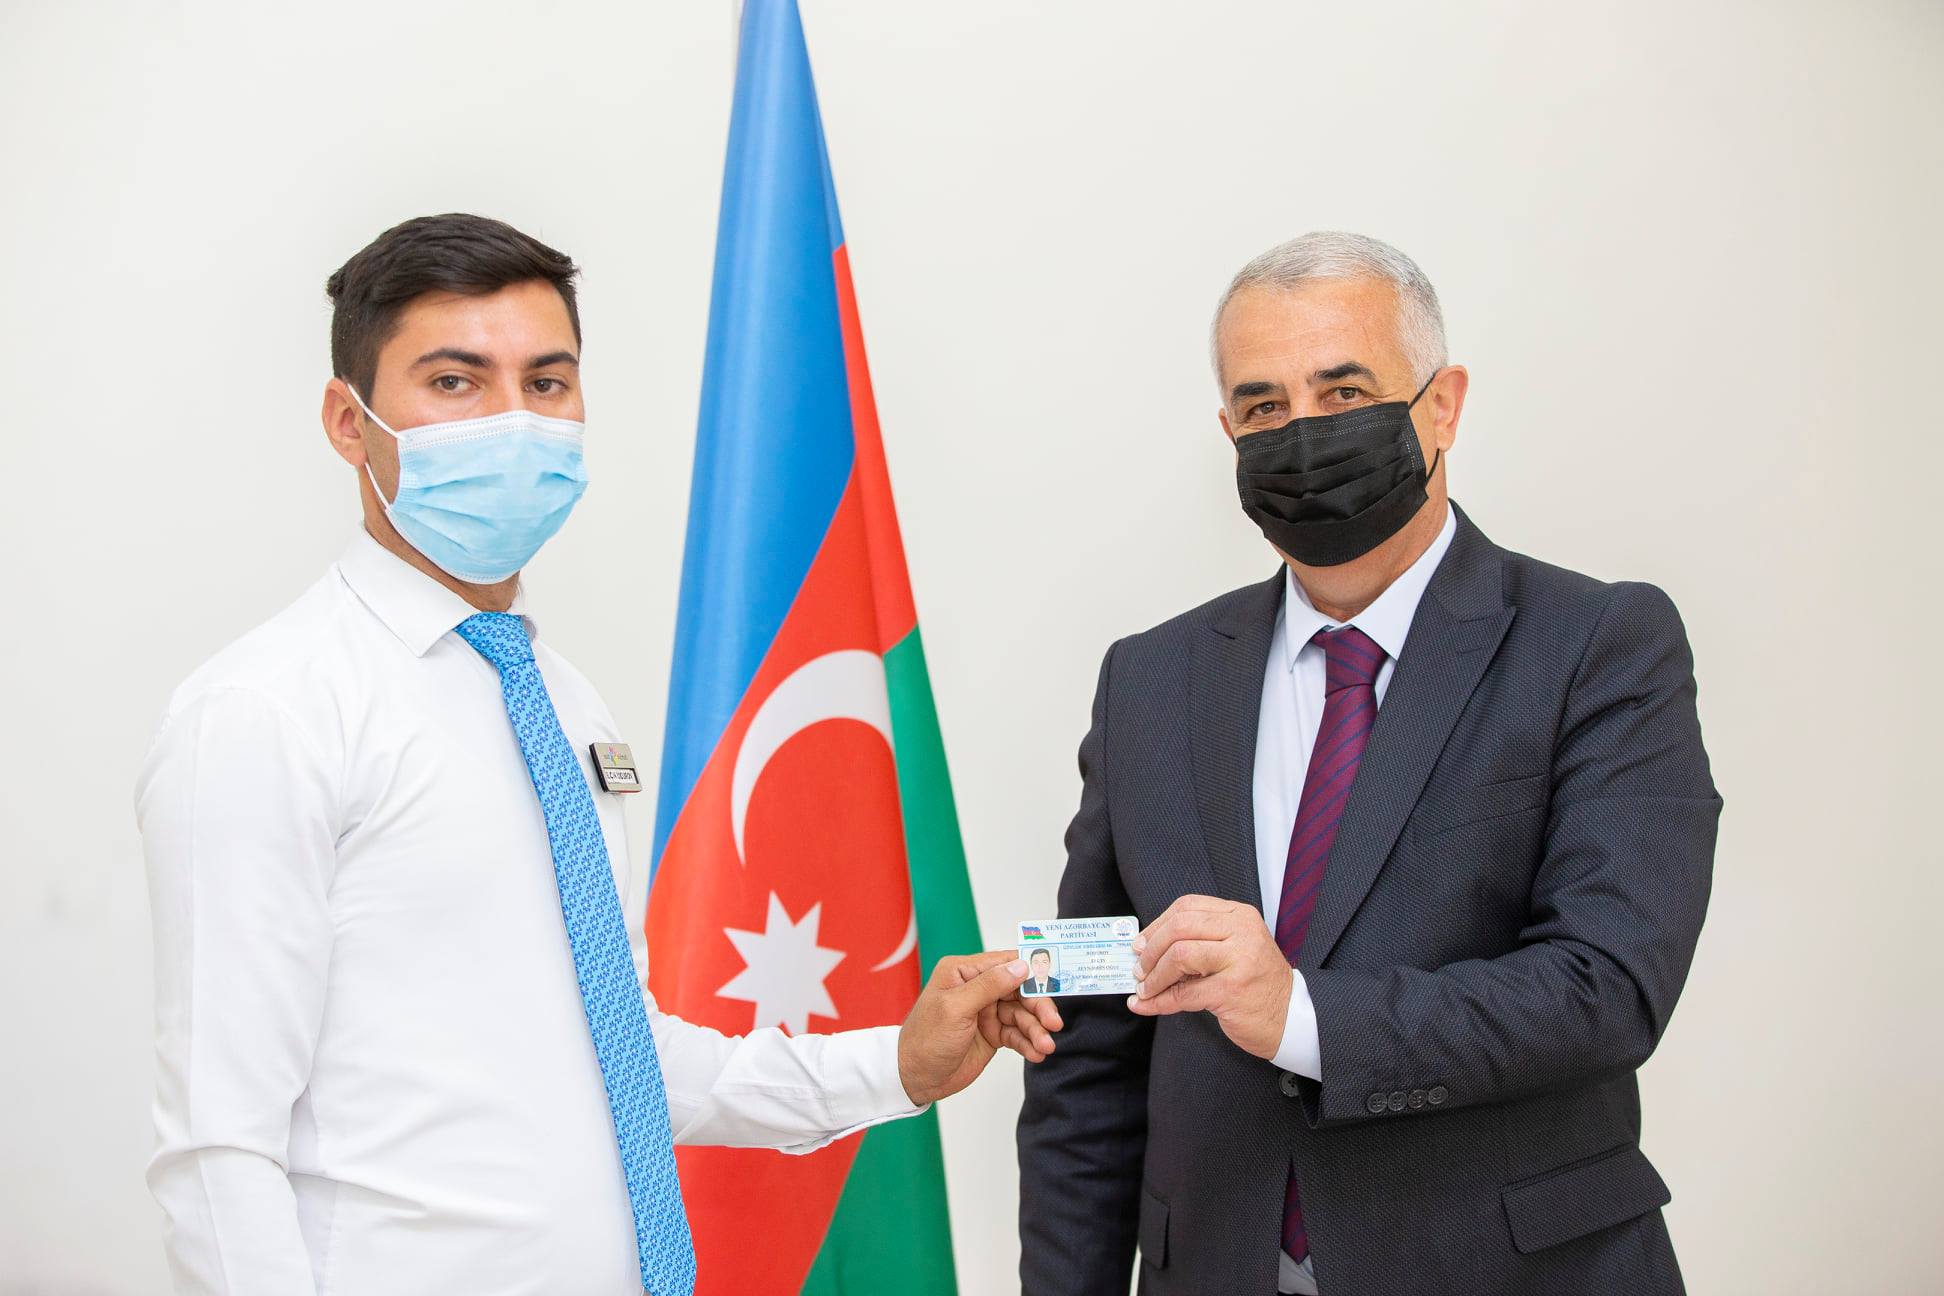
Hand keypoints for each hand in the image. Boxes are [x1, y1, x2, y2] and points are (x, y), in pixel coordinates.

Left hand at [897, 950, 1066, 1104]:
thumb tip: (1021, 966)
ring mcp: (986, 1011)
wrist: (915, 1078)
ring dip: (1036, 1030)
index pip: (1006, 963)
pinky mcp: (993, 1034)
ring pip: (1022, 1014)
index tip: (1053, 982)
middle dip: (1038, 1007)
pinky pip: (1018, 1034)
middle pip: (1020, 990)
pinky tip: (1036, 1053)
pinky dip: (1029, 1043)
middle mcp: (977, 988)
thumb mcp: (956, 1009)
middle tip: (1053, 1024)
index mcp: (964, 971)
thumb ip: (989, 986)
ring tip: (1045, 1047)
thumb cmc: (925, 1039)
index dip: (1032, 971)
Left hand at [1127, 895, 1291, 1059]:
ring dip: (1154, 976)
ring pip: (1179, 956)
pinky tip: (1146, 1005)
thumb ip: (1200, 940)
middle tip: (1138, 968)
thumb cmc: (1257, 983)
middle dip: (1150, 949)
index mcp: (1240, 915)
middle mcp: (1242, 932)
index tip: (1141, 942)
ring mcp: (1239, 961)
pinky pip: (1184, 994)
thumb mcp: (1234, 949)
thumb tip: (1147, 947)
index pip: (1187, 907)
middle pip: (1179, 927)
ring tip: (1145, 988)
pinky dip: (1159, 1001)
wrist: (1290, 1016)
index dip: (1157, 924)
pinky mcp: (1231, 991)